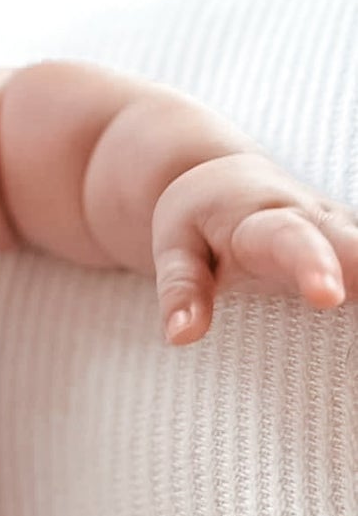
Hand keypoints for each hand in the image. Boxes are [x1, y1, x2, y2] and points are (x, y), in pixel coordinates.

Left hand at [152, 152, 357, 342]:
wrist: (225, 178)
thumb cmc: (197, 218)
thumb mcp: (175, 247)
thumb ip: (182, 289)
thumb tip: (182, 337)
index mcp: (266, 221)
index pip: (291, 243)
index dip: (314, 267)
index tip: (328, 295)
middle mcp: (319, 223)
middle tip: (356, 297)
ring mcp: (348, 235)